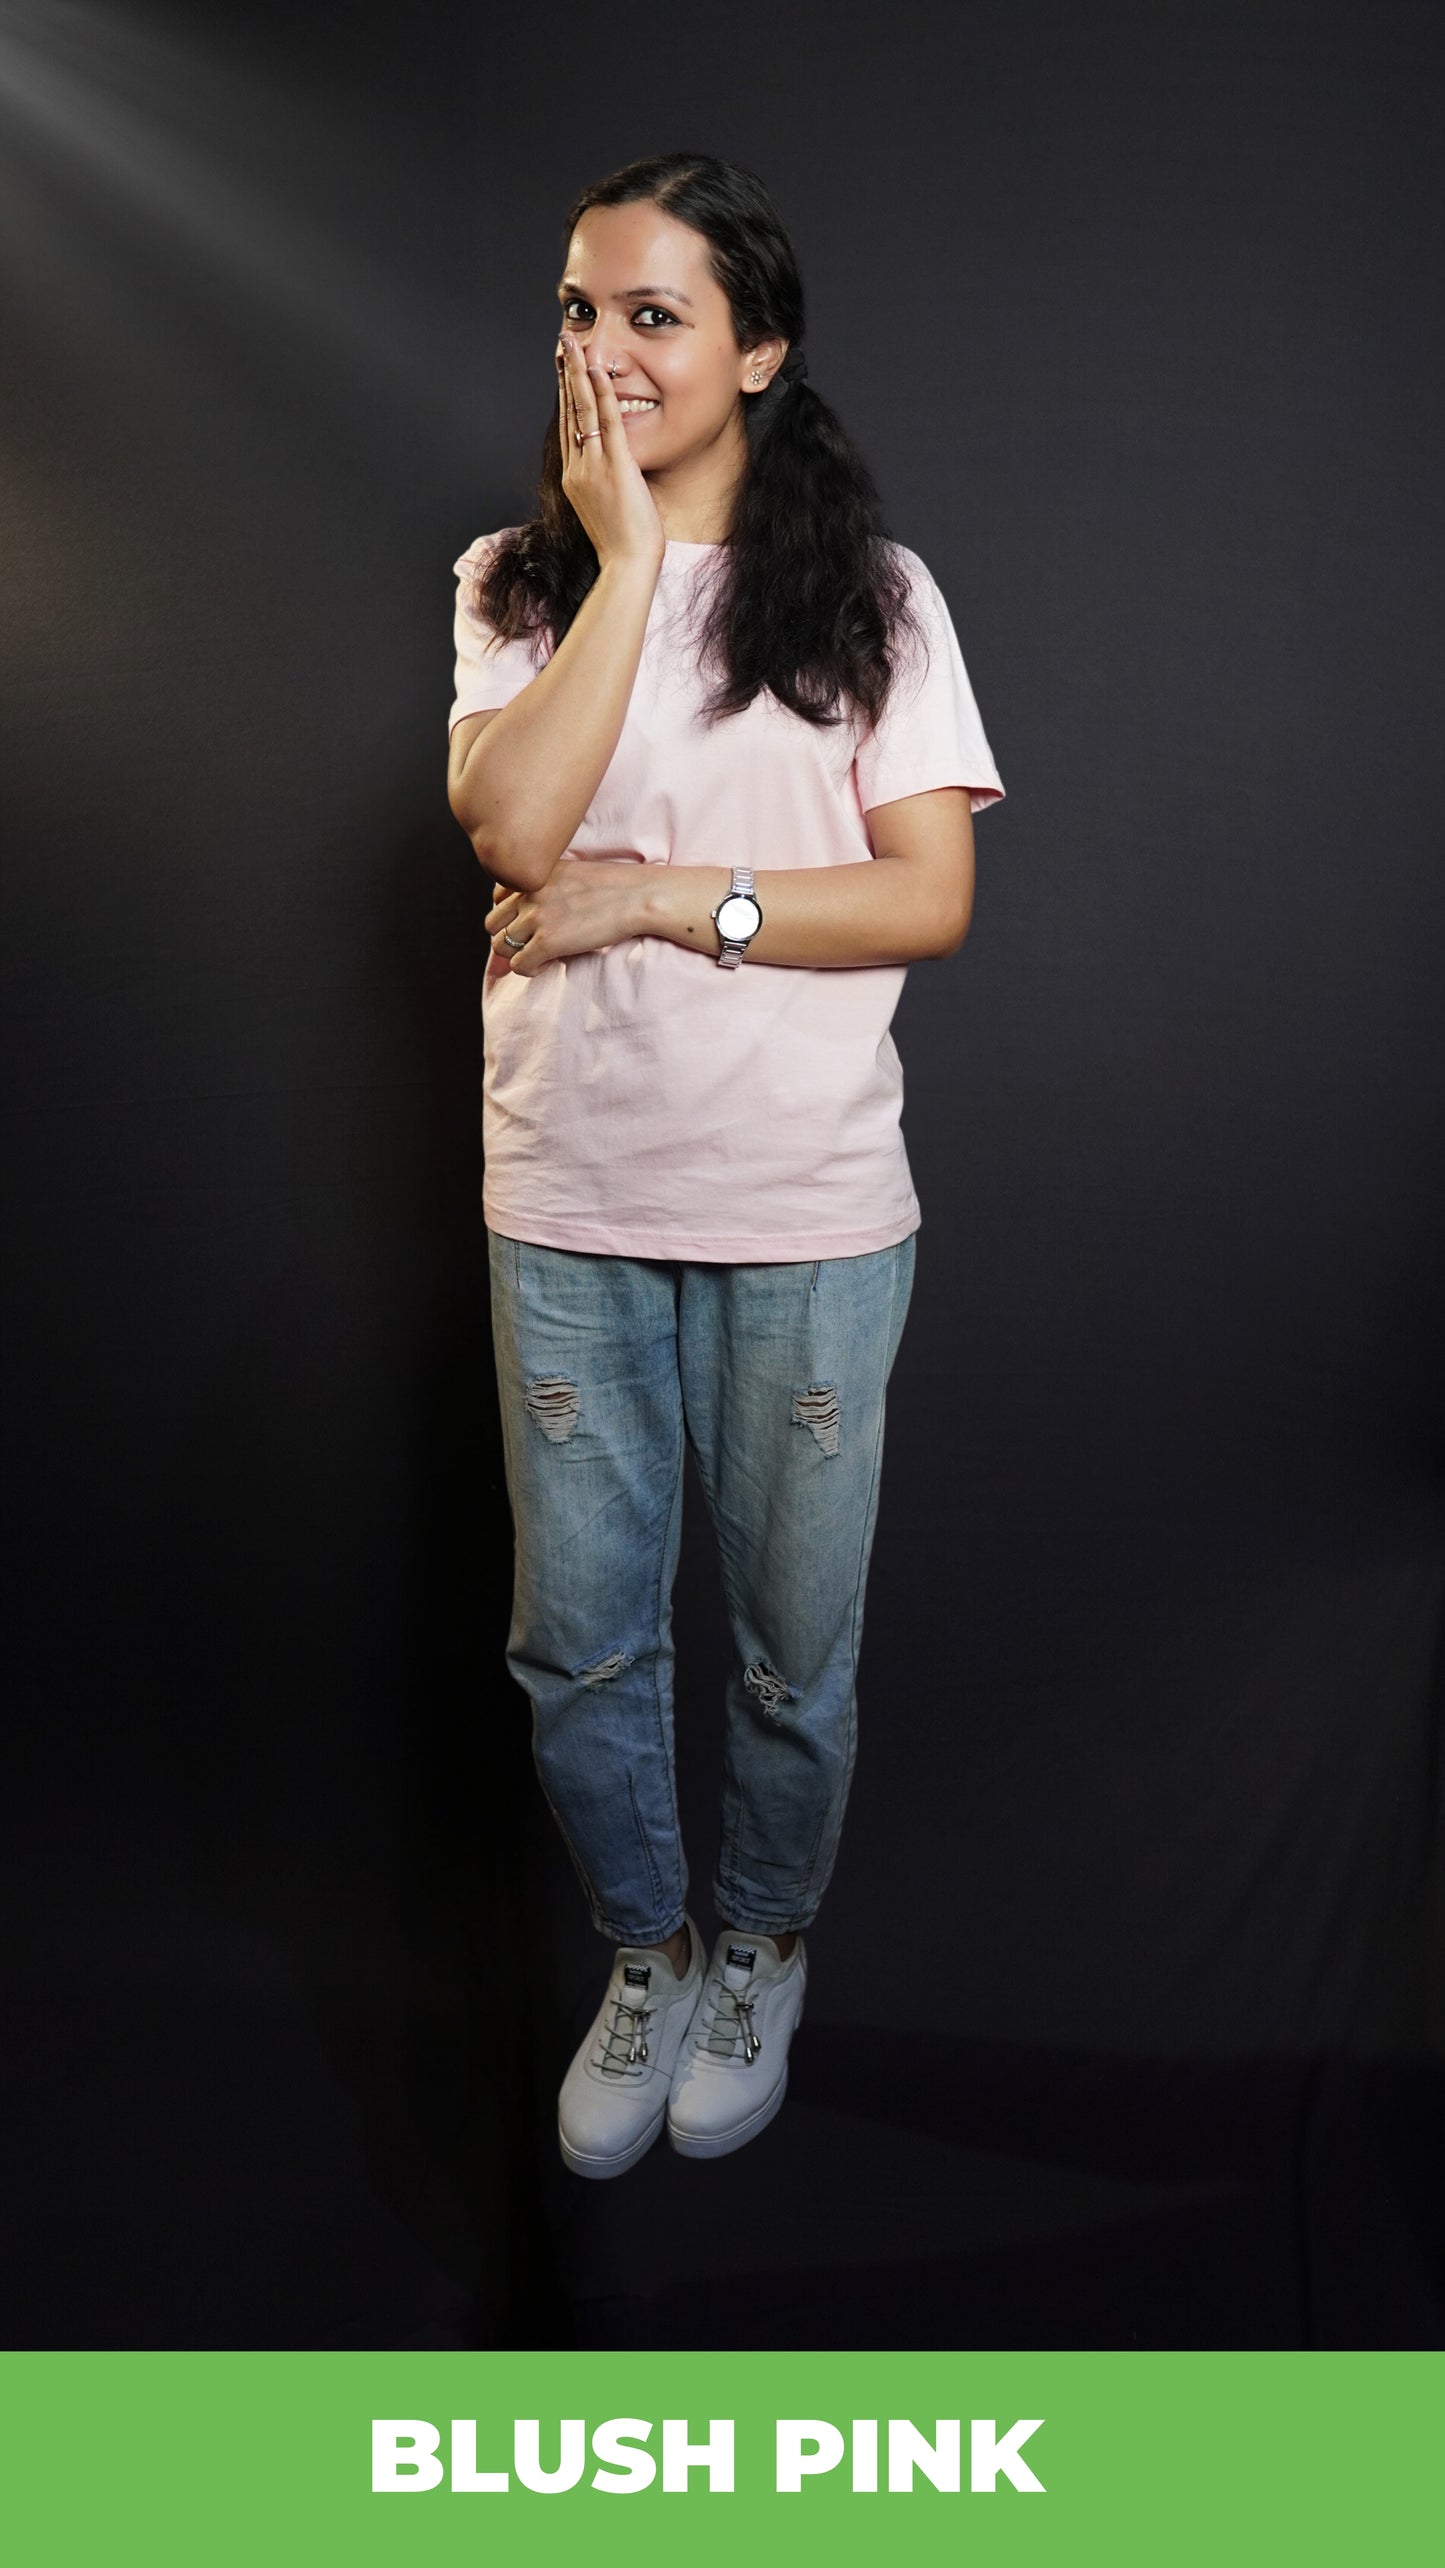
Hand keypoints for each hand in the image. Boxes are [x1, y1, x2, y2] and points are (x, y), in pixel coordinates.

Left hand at [485, 858, 650, 976]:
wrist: (637, 896)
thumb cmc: (616, 887)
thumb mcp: (573, 874)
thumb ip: (549, 888)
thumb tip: (540, 917)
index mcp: (535, 875)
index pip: (498, 897)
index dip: (511, 915)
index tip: (532, 924)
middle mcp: (529, 893)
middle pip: (493, 923)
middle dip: (510, 937)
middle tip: (534, 944)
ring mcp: (536, 917)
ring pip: (500, 946)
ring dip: (518, 955)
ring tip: (542, 956)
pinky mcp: (548, 941)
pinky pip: (518, 964)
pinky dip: (529, 969)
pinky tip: (548, 964)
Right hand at [556, 332, 665, 569]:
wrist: (626, 567)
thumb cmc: (623, 546)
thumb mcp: (609, 509)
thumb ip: (607, 484)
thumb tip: (617, 472)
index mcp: (575, 479)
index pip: (568, 427)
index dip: (566, 396)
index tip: (565, 369)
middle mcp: (578, 469)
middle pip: (569, 413)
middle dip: (566, 375)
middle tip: (563, 343)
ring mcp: (593, 468)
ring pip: (582, 412)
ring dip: (578, 375)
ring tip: (574, 345)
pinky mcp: (614, 469)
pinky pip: (607, 424)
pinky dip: (603, 395)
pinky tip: (600, 371)